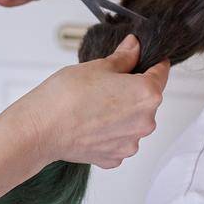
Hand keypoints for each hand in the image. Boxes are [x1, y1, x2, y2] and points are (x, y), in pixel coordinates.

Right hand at [2, 35, 169, 169]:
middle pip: (148, 99)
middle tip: (106, 83)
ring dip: (122, 112)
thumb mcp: (98, 66)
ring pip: (134, 120)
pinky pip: (119, 139)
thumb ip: (124, 57)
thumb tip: (135, 46)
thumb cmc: (66, 96)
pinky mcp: (115, 157)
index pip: (161, 72)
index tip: (144, 58)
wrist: (41, 129)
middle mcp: (145, 122)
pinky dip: (110, 131)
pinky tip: (90, 122)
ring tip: (95, 105)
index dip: (152, 62)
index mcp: (147, 94)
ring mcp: (130, 143)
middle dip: (132, 89)